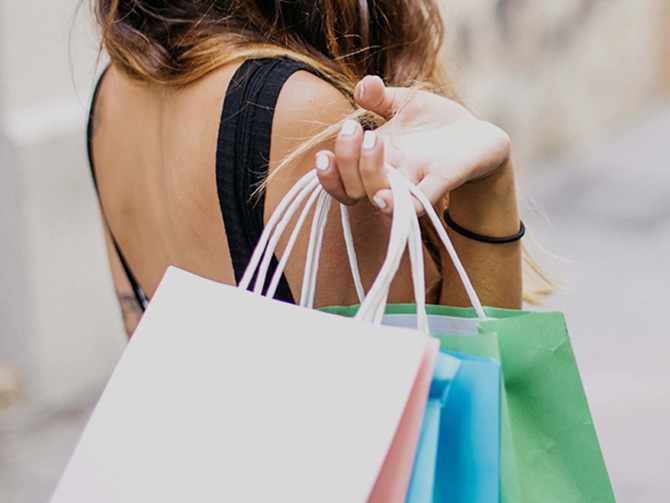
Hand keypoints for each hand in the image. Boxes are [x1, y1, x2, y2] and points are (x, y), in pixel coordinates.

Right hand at [315, 75, 510, 212]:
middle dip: (347, 160)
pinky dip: (404, 204)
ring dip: (368, 173)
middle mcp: (390, 178)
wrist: (478, 137)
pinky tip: (389, 199)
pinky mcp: (442, 182)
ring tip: (374, 140)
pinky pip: (419, 202)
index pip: (340, 181)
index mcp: (374, 162)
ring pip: (380, 196)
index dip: (327, 176)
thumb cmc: (434, 125)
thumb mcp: (405, 104)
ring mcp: (414, 183)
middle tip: (356, 129)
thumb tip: (364, 84)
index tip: (324, 155)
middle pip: (354, 188)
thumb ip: (379, 96)